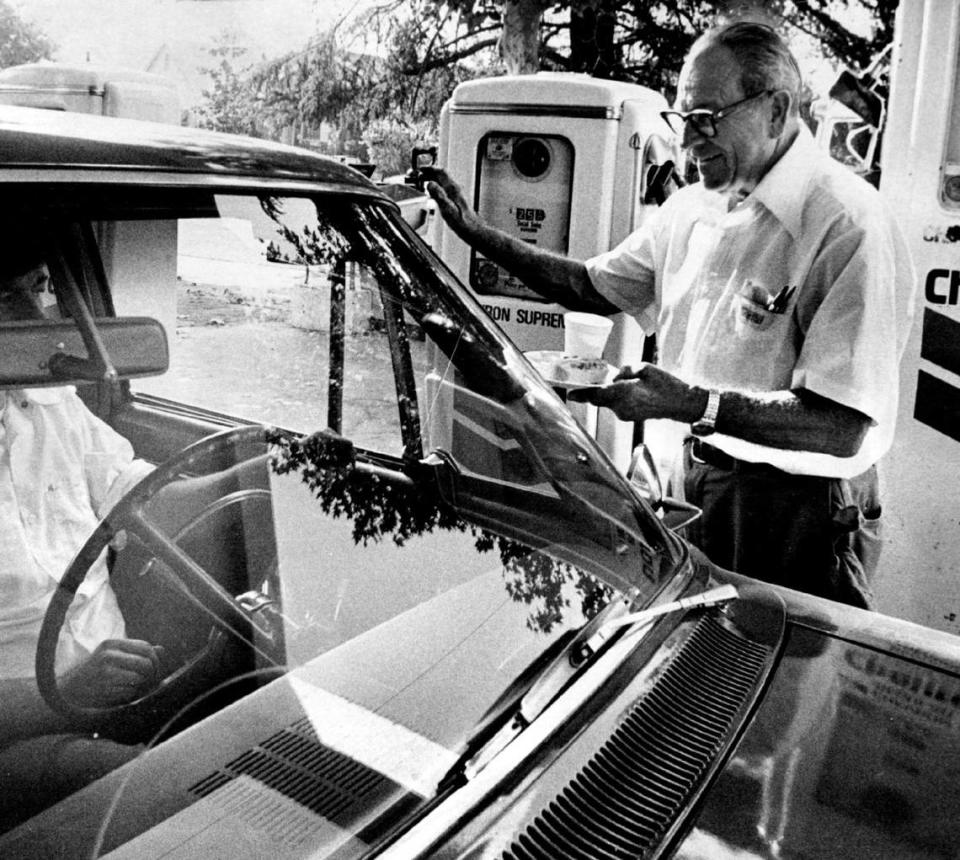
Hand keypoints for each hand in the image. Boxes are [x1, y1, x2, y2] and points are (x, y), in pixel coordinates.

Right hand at [60, 639, 164, 707]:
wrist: (67, 692)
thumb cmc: (95, 673)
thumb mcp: (113, 657)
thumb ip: (137, 653)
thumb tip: (162, 649)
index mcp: (111, 644)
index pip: (145, 647)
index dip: (155, 658)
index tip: (154, 668)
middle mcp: (108, 655)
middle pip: (146, 662)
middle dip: (152, 673)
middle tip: (148, 680)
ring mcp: (105, 672)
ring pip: (140, 677)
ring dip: (140, 684)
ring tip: (130, 685)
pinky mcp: (104, 688)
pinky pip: (130, 691)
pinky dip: (130, 694)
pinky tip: (119, 693)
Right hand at [421, 166, 482, 241]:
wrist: (472, 229)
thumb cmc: (462, 222)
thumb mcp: (447, 209)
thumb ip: (438, 195)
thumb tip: (430, 184)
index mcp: (453, 189)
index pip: (440, 172)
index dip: (428, 168)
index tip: (418, 170)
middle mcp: (455, 189)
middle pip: (440, 174)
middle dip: (427, 172)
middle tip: (416, 175)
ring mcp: (455, 193)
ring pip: (441, 180)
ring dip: (430, 178)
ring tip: (420, 181)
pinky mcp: (455, 199)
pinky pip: (443, 187)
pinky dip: (434, 186)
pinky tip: (430, 192)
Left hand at [568, 363, 705, 422]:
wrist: (681, 403)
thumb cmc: (666, 385)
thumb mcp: (645, 368)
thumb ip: (626, 370)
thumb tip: (616, 376)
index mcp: (622, 393)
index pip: (595, 395)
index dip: (581, 394)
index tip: (570, 393)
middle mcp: (621, 407)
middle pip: (601, 399)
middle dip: (597, 390)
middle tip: (595, 381)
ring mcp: (626, 414)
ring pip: (610, 402)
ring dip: (611, 393)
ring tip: (625, 383)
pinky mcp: (631, 417)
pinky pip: (619, 406)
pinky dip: (619, 398)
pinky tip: (631, 391)